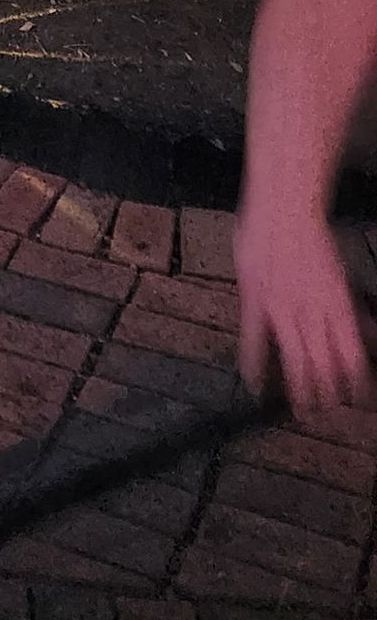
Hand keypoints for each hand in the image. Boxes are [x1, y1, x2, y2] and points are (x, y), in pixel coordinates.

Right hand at [236, 207, 371, 412]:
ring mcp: (283, 309)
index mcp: (339, 307)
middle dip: (328, 395)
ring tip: (302, 410)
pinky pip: (255, 340)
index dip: (356, 384)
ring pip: (296, 361)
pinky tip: (256, 384)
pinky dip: (256, 365)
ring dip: (301, 390)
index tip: (357, 399)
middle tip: (327, 412)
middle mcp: (315, 313)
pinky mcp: (256, 301)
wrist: (284, 207)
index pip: (352, 357)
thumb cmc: (313, 235)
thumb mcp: (342, 274)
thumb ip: (352, 307)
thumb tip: (369, 331)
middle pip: (326, 367)